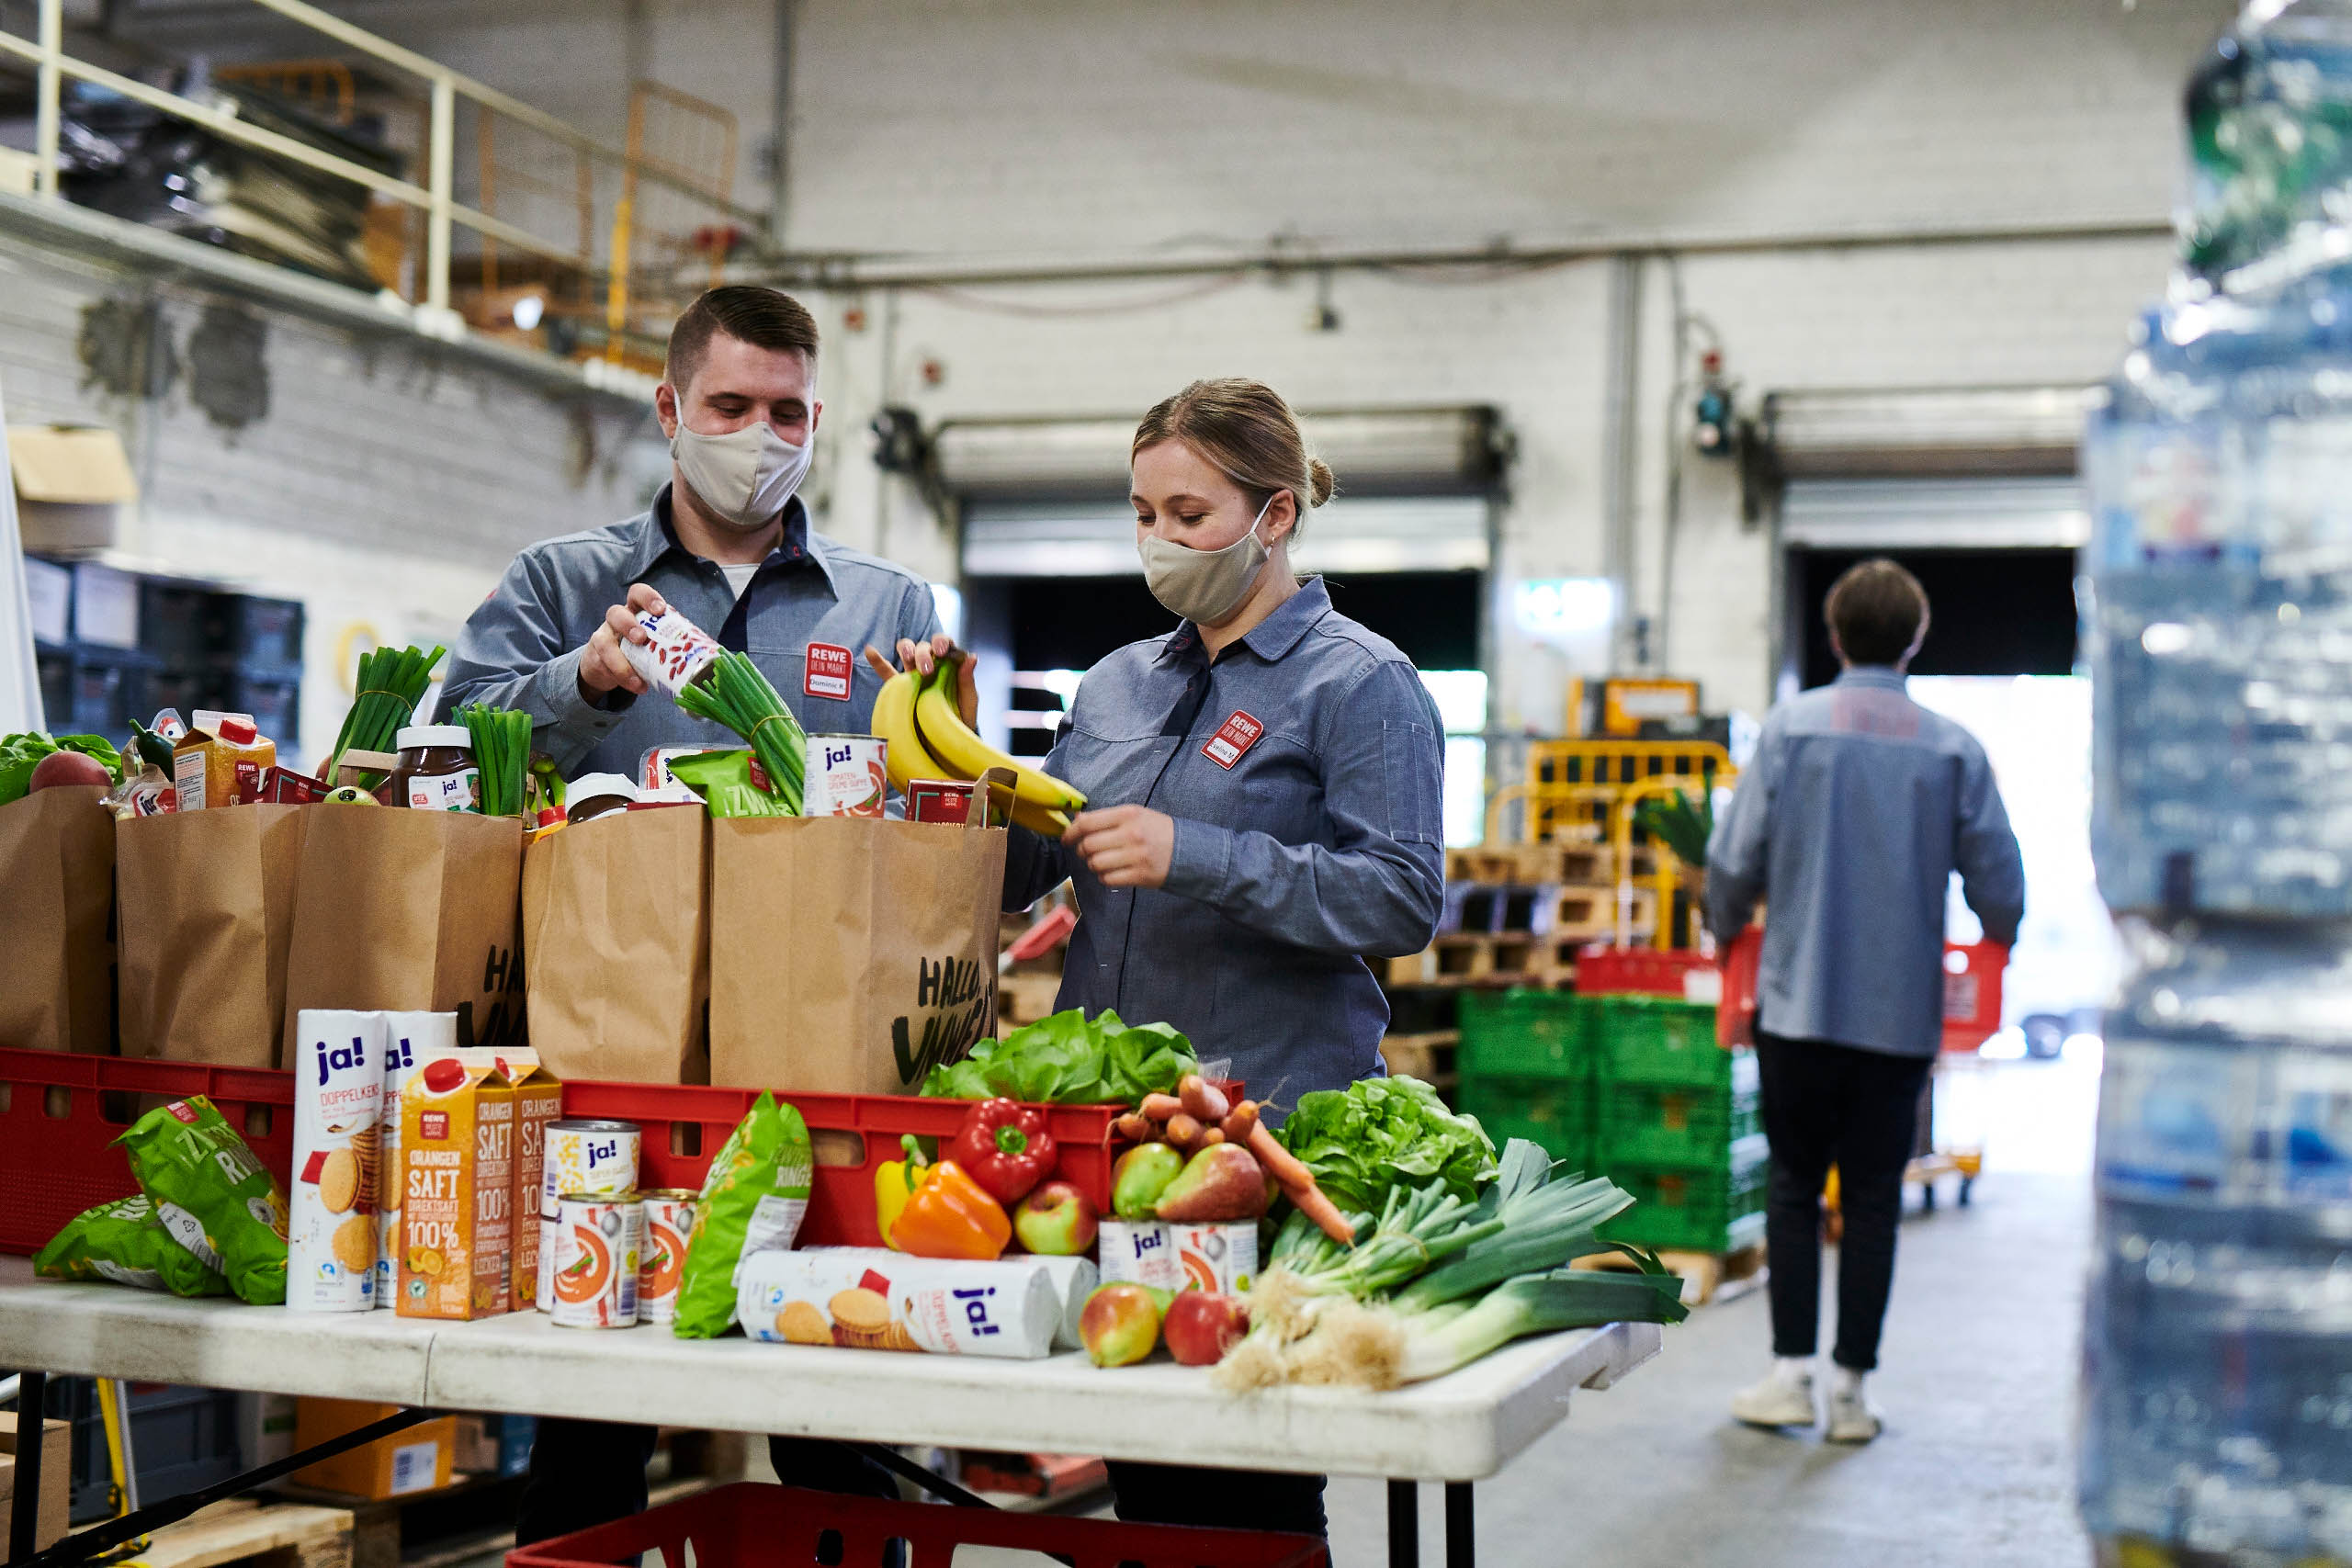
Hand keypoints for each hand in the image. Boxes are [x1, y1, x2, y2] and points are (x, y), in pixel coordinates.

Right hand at [578, 583, 664, 701]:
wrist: (606, 664)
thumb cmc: (638, 647)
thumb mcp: (653, 639)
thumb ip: (669, 640)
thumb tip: (703, 653)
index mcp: (634, 610)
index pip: (637, 594)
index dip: (648, 598)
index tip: (660, 610)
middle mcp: (616, 620)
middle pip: (615, 612)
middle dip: (628, 625)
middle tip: (642, 638)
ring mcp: (603, 637)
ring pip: (604, 643)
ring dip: (620, 661)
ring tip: (637, 678)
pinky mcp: (596, 657)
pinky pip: (604, 666)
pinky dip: (622, 678)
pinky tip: (637, 686)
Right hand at [865, 633, 976, 725]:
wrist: (945, 744)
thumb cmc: (960, 720)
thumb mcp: (968, 701)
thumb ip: (967, 680)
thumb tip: (971, 656)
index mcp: (949, 666)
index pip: (944, 643)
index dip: (941, 642)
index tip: (941, 652)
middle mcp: (930, 666)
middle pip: (923, 646)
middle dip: (924, 652)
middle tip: (926, 670)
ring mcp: (913, 676)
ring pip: (906, 651)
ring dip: (906, 649)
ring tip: (907, 659)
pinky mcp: (898, 688)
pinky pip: (886, 672)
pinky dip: (877, 661)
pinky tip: (870, 650)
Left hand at [1064, 805, 1174, 889]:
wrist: (1189, 850)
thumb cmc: (1158, 831)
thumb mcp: (1136, 815)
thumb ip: (1107, 817)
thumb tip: (1077, 821)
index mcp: (1128, 814)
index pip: (1087, 823)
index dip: (1070, 832)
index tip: (1066, 838)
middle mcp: (1131, 834)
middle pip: (1088, 845)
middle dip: (1082, 851)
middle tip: (1087, 852)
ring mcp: (1136, 856)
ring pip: (1095, 864)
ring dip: (1093, 865)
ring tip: (1102, 862)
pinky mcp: (1140, 875)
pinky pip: (1108, 879)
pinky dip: (1105, 877)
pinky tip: (1113, 872)